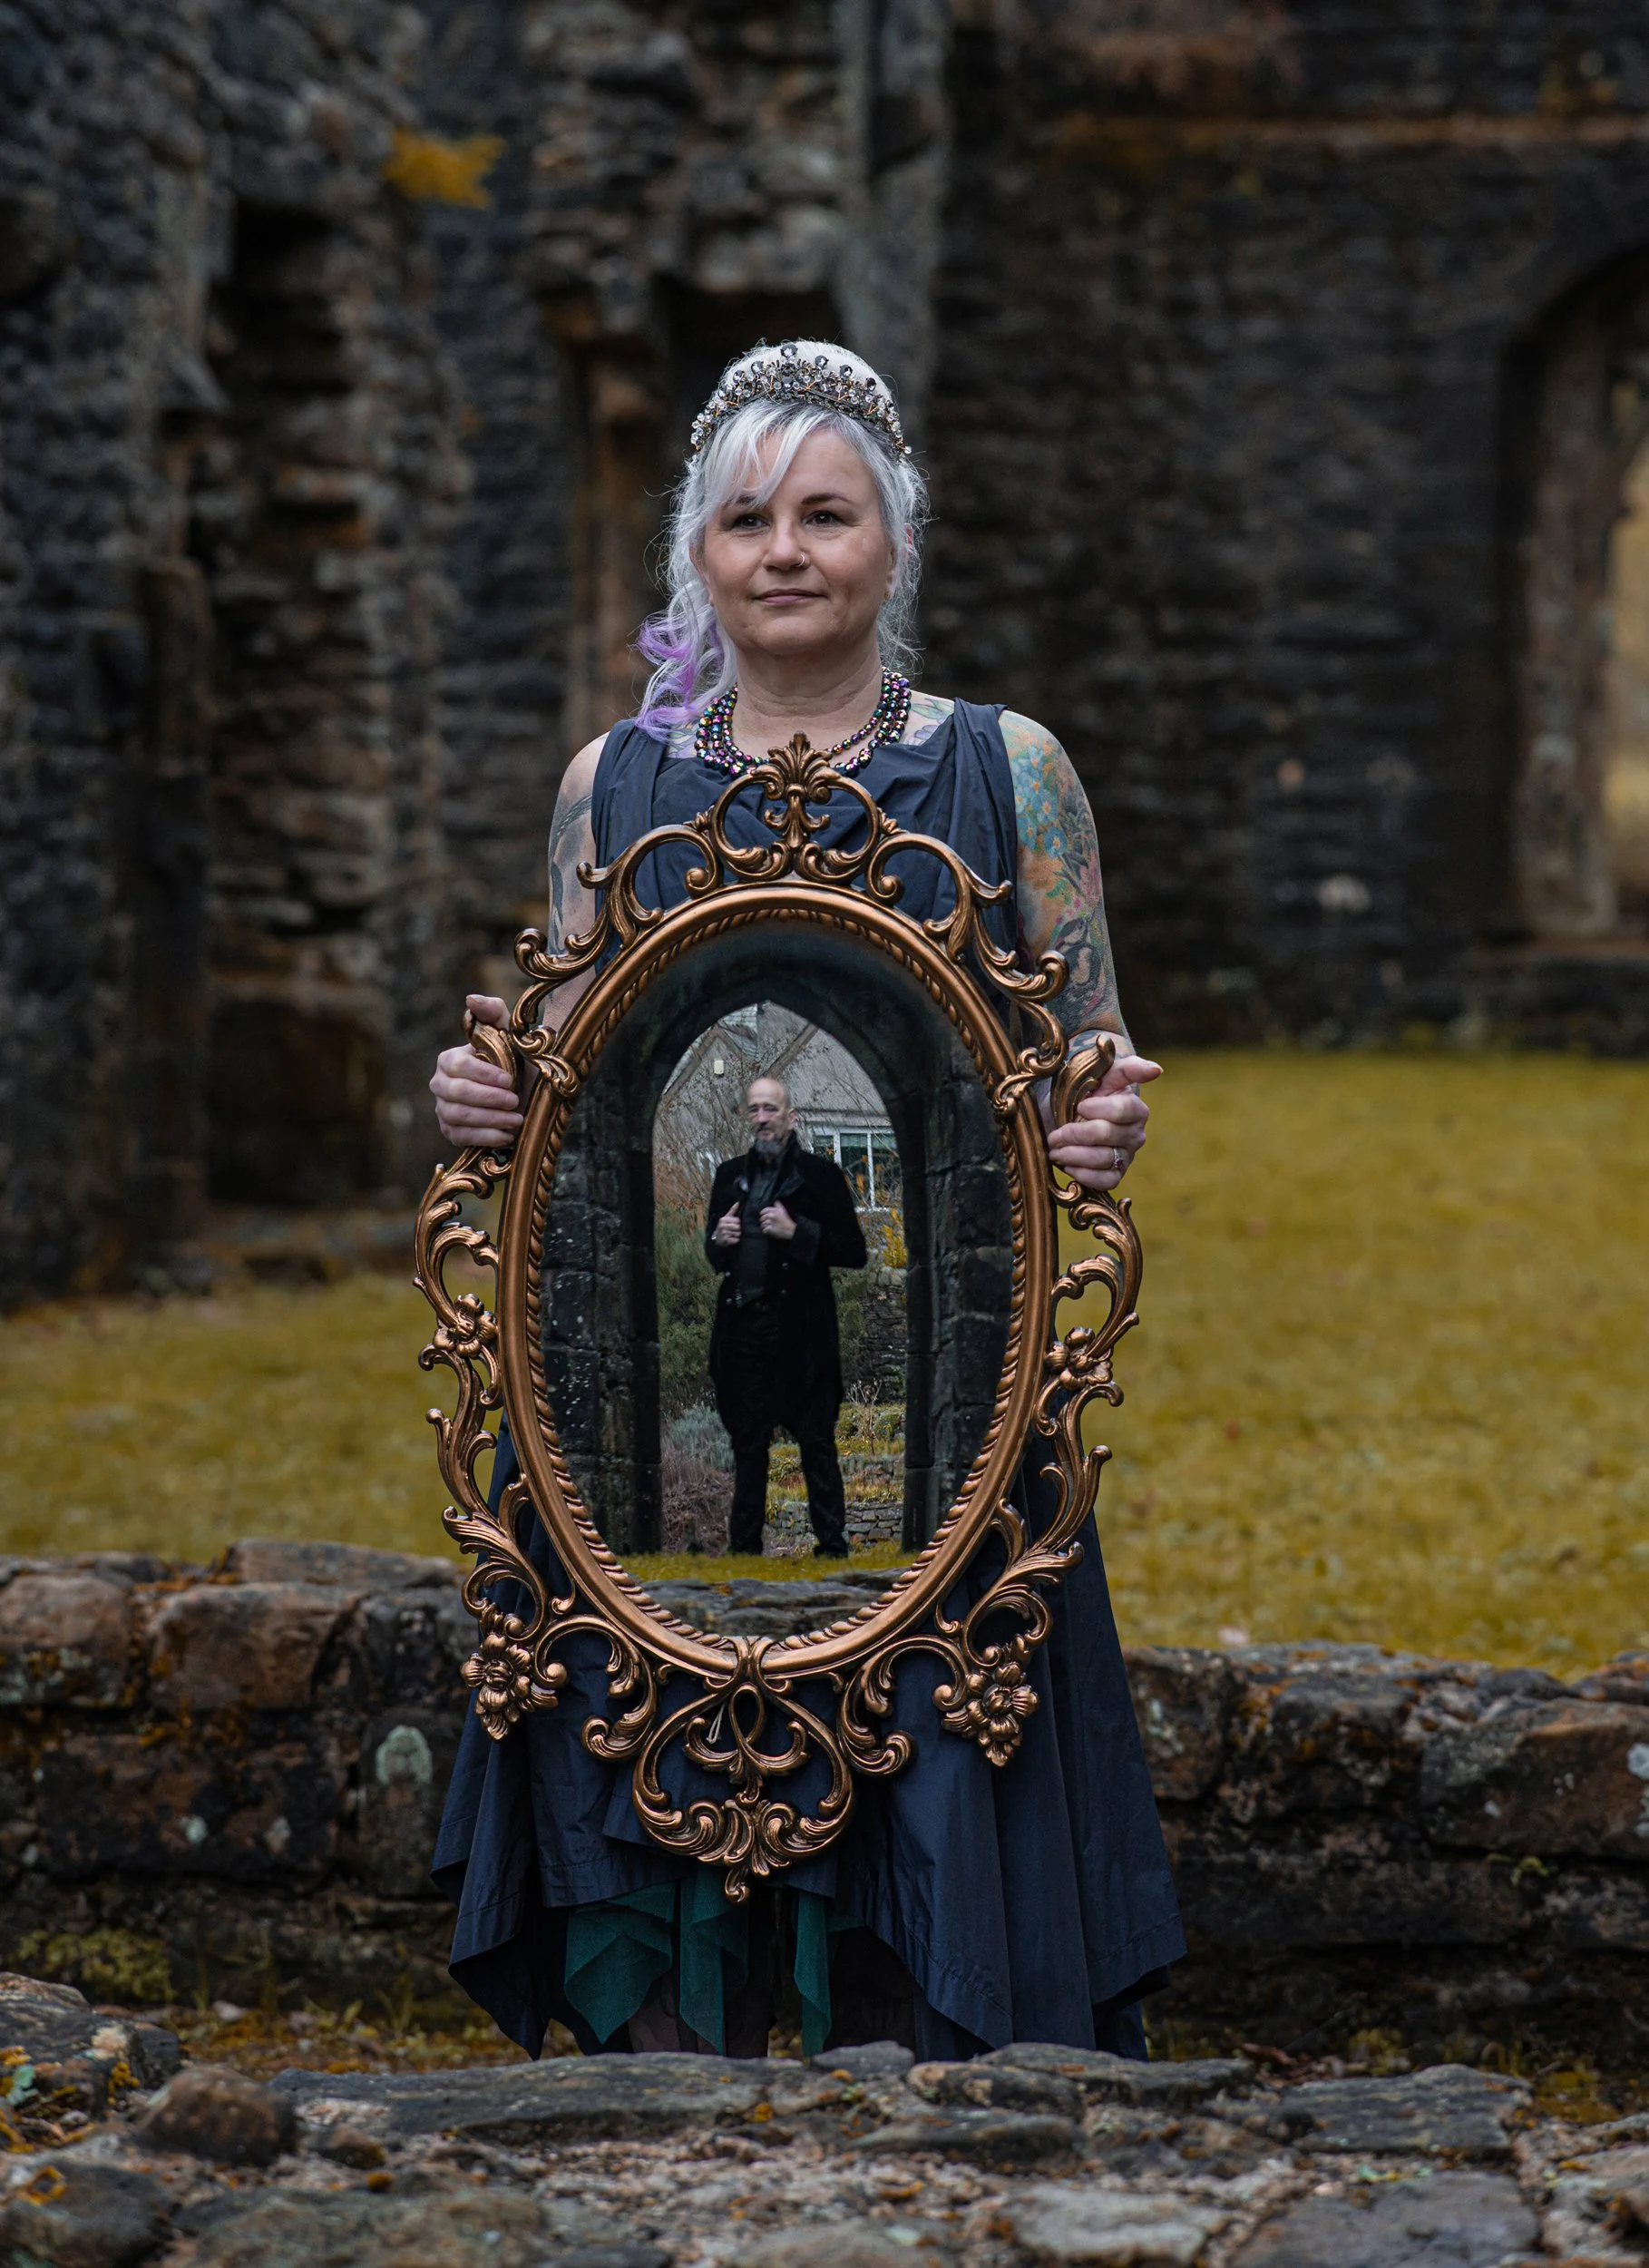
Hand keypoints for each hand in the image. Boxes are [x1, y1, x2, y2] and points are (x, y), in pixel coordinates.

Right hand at [429, 995, 522, 1148]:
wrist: (523, 1094)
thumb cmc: (513, 1062)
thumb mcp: (509, 1035)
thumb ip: (493, 1013)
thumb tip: (471, 999)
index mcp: (449, 1059)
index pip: (457, 1066)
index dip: (483, 1074)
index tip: (509, 1080)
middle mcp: (440, 1084)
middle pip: (456, 1093)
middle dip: (488, 1099)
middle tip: (515, 1101)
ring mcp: (443, 1109)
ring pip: (458, 1116)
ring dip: (490, 1119)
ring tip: (516, 1119)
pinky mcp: (451, 1132)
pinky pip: (460, 1137)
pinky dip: (486, 1137)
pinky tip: (508, 1135)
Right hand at [712, 1206, 743, 1247]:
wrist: (716, 1238)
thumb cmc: (723, 1227)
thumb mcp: (726, 1218)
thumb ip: (732, 1210)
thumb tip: (738, 1203)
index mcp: (723, 1220)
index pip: (738, 1220)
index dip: (738, 1223)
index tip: (734, 1224)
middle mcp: (722, 1226)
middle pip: (738, 1227)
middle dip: (738, 1229)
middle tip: (734, 1230)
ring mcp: (724, 1234)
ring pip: (738, 1234)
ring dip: (737, 1235)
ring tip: (732, 1234)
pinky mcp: (726, 1240)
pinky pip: (736, 1240)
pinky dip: (735, 1240)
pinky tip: (732, 1239)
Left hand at [759, 1203, 795, 1240]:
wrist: (791, 1230)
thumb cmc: (788, 1221)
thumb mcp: (783, 1211)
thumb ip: (778, 1206)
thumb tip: (775, 1201)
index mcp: (775, 1210)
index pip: (765, 1210)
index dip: (763, 1213)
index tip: (764, 1215)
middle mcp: (771, 1215)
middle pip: (762, 1218)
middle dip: (764, 1220)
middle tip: (767, 1222)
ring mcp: (770, 1222)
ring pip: (762, 1224)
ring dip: (765, 1226)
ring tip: (768, 1227)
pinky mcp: (769, 1229)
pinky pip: (764, 1230)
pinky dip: (766, 1231)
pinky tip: (769, 1231)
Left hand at [1045, 1052, 1161, 1191]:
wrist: (1066, 1114)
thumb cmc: (1084, 1092)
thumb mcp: (1101, 1073)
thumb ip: (1128, 1068)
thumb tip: (1156, 1070)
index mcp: (1135, 1109)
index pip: (1123, 1110)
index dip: (1097, 1109)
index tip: (1079, 1106)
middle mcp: (1136, 1134)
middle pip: (1107, 1135)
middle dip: (1075, 1133)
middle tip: (1056, 1133)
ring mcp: (1126, 1156)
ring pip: (1103, 1159)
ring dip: (1073, 1155)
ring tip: (1055, 1150)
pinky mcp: (1115, 1175)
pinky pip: (1105, 1181)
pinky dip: (1083, 1174)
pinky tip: (1068, 1165)